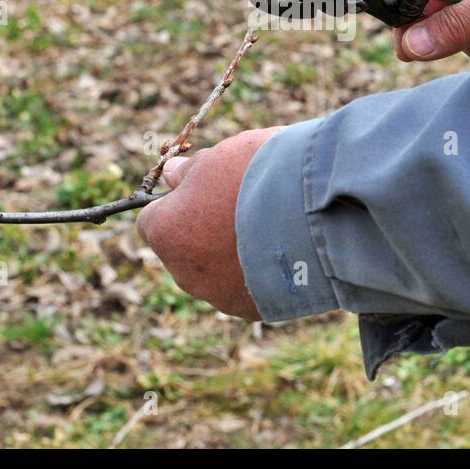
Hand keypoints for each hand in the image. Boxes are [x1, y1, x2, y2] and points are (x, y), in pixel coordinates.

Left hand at [136, 127, 281, 319]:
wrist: (316, 214)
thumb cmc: (258, 177)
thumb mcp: (218, 158)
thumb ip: (189, 171)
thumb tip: (173, 175)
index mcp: (166, 231)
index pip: (153, 219)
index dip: (179, 202)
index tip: (205, 190)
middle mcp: (183, 271)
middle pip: (183, 248)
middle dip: (203, 231)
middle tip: (241, 206)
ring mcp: (217, 295)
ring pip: (213, 273)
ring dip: (231, 253)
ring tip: (268, 227)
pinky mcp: (250, 310)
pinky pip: (245, 288)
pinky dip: (256, 272)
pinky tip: (281, 250)